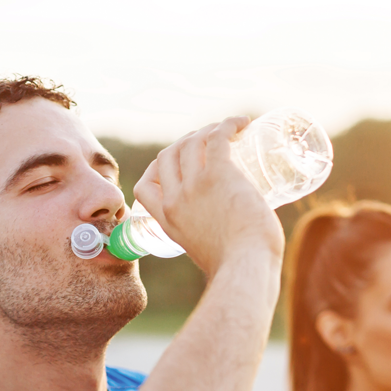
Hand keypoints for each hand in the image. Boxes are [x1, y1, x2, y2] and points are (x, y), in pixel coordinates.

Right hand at [132, 117, 283, 284]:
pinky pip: (217, 137)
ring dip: (209, 129)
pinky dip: (229, 124)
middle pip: (168, 156)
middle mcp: (175, 200)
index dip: (157, 170)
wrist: (246, 268)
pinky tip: (242, 122)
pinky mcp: (218, 174)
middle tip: (211, 143)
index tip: (177, 165)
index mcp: (167, 221)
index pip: (144, 186)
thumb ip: (209, 243)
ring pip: (192, 142)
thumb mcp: (207, 254)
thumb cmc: (237, 268)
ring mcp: (194, 186)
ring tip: (230, 131)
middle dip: (185, 143)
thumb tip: (230, 241)